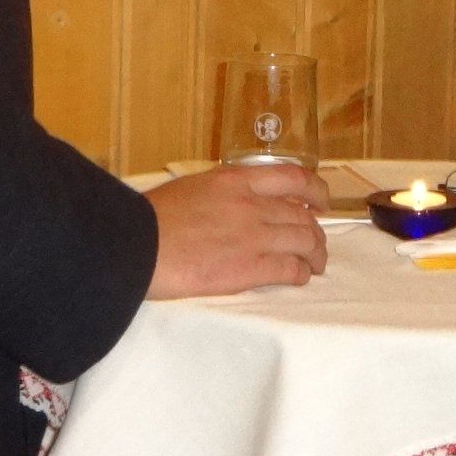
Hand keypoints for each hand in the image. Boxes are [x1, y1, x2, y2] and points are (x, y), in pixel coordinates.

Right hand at [144, 163, 326, 298]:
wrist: (135, 247)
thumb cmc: (150, 219)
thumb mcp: (191, 187)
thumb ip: (222, 192)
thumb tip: (235, 201)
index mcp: (236, 180)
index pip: (293, 178)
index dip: (315, 190)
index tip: (321, 201)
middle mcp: (251, 205)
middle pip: (302, 216)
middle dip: (316, 231)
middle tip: (316, 243)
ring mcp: (253, 237)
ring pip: (305, 242)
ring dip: (316, 255)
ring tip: (316, 264)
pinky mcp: (249, 269)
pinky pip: (290, 270)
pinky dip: (301, 274)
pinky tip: (299, 277)